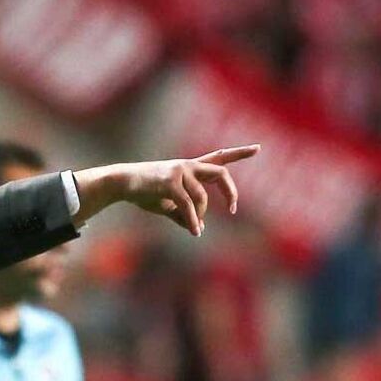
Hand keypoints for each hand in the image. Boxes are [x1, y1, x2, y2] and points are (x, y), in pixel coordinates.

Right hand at [72, 144, 260, 235]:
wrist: (123, 183)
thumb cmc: (144, 192)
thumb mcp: (167, 205)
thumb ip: (184, 215)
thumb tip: (198, 228)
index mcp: (190, 168)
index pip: (219, 157)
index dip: (239, 153)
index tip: (258, 149)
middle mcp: (188, 165)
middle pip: (220, 172)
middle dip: (230, 191)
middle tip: (232, 209)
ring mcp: (180, 171)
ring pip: (202, 197)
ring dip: (201, 216)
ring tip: (195, 229)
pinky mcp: (170, 181)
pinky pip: (188, 205)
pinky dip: (193, 220)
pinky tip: (195, 231)